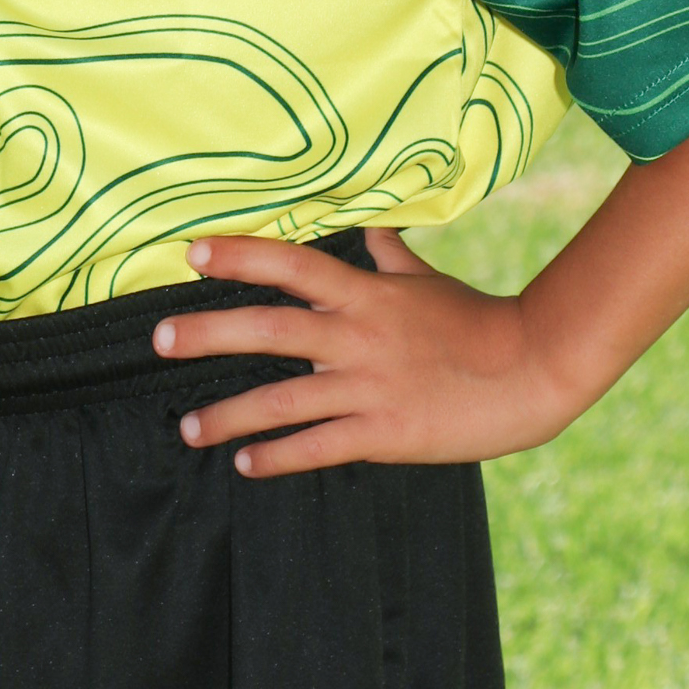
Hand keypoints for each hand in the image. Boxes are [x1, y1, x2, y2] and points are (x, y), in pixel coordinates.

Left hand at [153, 230, 587, 478]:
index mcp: (366, 294)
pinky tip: (246, 464)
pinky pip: (318, 446)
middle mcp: (357, 336)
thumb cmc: (477, 320)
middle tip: (158, 339)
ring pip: (282, 399)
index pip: (291, 265)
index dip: (241, 256)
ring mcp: (368, 386)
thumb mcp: (428, 280)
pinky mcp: (384, 433)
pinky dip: (278, 456)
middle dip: (208, 334)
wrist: (531, 369)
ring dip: (229, 415)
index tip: (193, 253)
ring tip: (187, 428)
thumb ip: (390, 254)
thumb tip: (372, 223)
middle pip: (270, 329)